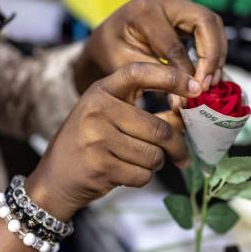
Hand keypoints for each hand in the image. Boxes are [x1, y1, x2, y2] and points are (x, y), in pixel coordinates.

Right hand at [27, 63, 201, 219]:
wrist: (54, 178)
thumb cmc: (90, 143)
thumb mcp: (110, 117)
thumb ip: (146, 114)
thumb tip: (186, 117)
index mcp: (101, 90)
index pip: (139, 73)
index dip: (171, 77)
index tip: (196, 87)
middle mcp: (97, 109)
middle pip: (159, 129)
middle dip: (176, 147)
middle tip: (182, 156)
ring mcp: (97, 138)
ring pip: (154, 155)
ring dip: (156, 164)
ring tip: (140, 161)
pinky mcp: (100, 166)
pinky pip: (142, 175)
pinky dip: (142, 178)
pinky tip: (125, 173)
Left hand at [75, 0, 226, 93]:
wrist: (106, 37)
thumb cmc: (111, 51)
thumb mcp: (125, 66)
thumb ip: (155, 79)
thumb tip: (185, 99)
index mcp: (144, 13)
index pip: (175, 45)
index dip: (187, 71)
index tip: (194, 93)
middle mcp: (164, 1)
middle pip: (205, 21)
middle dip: (212, 56)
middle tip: (209, 84)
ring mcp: (177, 3)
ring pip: (213, 22)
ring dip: (217, 53)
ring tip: (212, 81)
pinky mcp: (185, 11)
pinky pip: (209, 27)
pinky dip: (214, 49)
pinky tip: (209, 72)